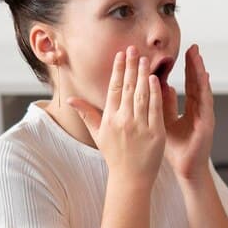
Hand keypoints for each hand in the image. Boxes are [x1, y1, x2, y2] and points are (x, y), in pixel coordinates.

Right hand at [67, 46, 165, 184]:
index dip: (118, 70)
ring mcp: (140, 126)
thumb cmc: (114, 156)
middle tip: (134, 48)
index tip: (121, 54)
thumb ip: (86, 114)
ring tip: (146, 59)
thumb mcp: (98, 134)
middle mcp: (123, 120)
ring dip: (144, 75)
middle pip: (128, 87)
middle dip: (131, 66)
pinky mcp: (155, 133)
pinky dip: (157, 93)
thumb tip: (70, 100)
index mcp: (109, 118)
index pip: (114, 88)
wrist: (131, 178)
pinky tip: (157, 79)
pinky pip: (156, 109)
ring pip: (142, 95)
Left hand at [163, 44, 215, 182]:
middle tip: (192, 47)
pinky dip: (204, 88)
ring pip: (202, 89)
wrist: (186, 169)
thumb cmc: (176, 150)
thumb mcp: (164, 122)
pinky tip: (203, 76)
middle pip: (196, 83)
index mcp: (190, 110)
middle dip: (194, 65)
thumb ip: (164, 104)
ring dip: (200, 72)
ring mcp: (205, 115)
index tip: (182, 52)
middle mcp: (199, 110)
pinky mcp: (207, 122)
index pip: (188, 85)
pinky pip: (205, 102)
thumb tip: (161, 85)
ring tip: (197, 56)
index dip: (186, 69)